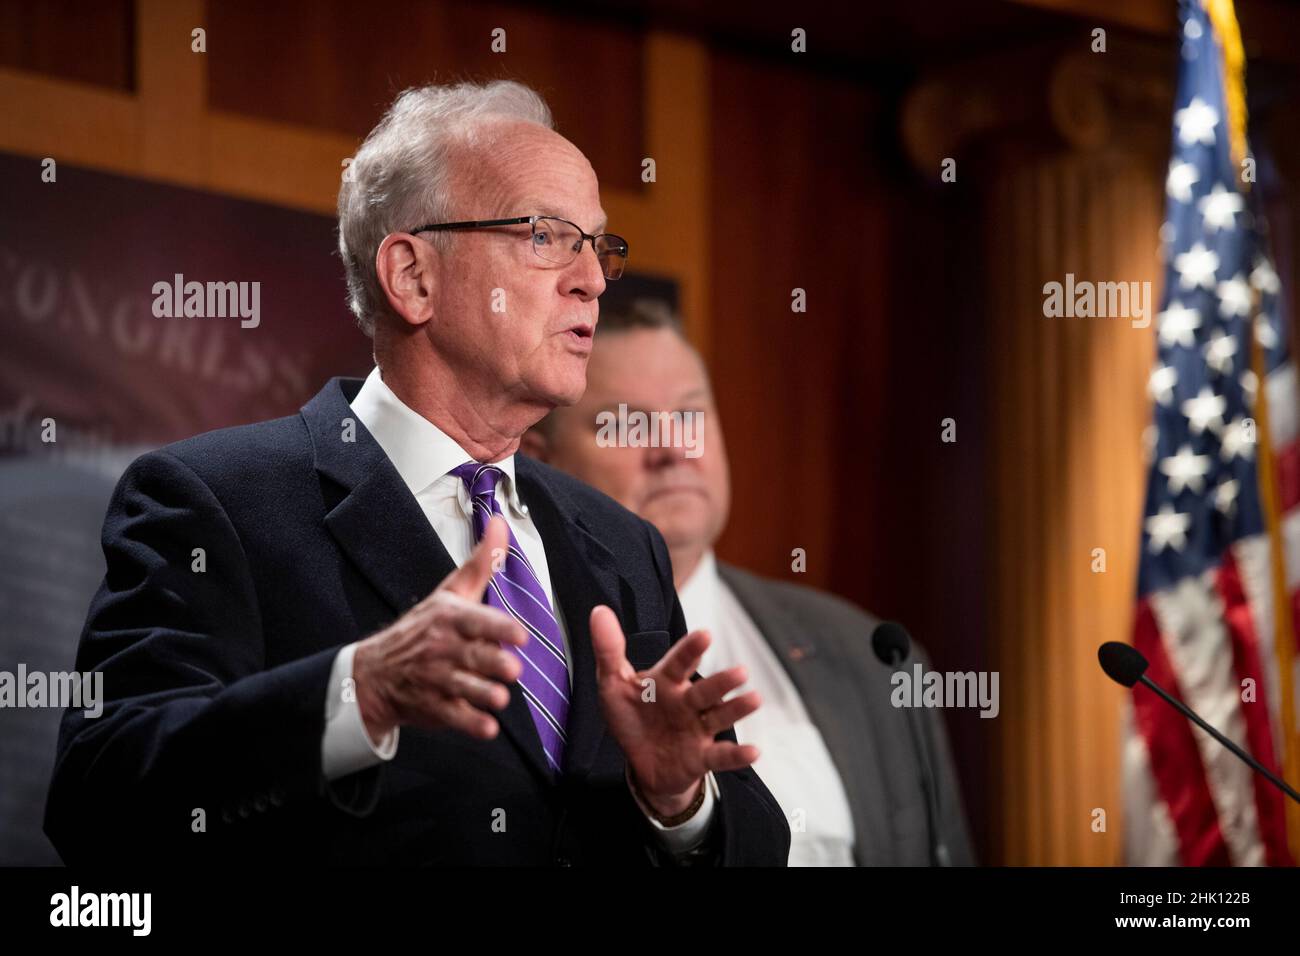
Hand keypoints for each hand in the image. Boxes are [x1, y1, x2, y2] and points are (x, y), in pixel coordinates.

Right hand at [352, 515, 527, 740]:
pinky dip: (472, 724)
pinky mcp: (434, 707)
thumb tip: (501, 522)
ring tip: (500, 697)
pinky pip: (455, 718)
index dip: (499, 629)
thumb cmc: (422, 628)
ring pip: (467, 689)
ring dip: (487, 695)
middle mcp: (442, 648)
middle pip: (474, 657)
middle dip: (495, 665)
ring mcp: (437, 679)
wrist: (375, 673)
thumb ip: (481, 562)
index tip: (519, 636)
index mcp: (449, 618)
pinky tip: (488, 726)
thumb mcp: (450, 592)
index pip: (476, 621)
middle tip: (512, 669)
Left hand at [589, 605, 760, 817]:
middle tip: (741, 672)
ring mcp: (696, 729)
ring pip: (719, 716)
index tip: (704, 635)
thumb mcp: (613, 685)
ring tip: (755, 699)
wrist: (642, 764)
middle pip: (705, 690)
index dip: (691, 650)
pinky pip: (720, 756)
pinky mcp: (701, 757)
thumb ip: (609, 650)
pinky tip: (754, 751)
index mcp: (666, 682)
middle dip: (722, 682)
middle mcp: (687, 702)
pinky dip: (736, 754)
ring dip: (737, 708)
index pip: (679, 662)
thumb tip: (599, 611)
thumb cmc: (632, 717)